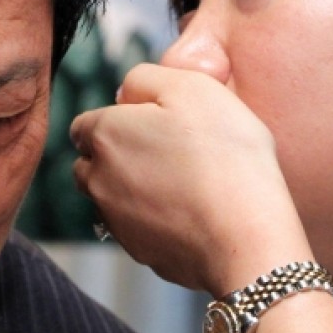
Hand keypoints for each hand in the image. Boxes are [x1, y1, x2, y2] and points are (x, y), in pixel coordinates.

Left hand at [70, 63, 312, 295]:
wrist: (246, 237)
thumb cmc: (223, 155)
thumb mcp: (190, 87)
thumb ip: (146, 78)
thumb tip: (125, 92)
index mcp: (104, 135)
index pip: (86, 124)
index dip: (121, 119)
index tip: (158, 123)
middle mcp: (97, 180)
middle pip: (94, 162)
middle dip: (121, 155)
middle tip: (172, 151)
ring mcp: (116, 222)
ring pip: (114, 197)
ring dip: (137, 189)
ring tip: (187, 184)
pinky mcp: (141, 253)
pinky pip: (142, 228)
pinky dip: (159, 220)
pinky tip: (195, 214)